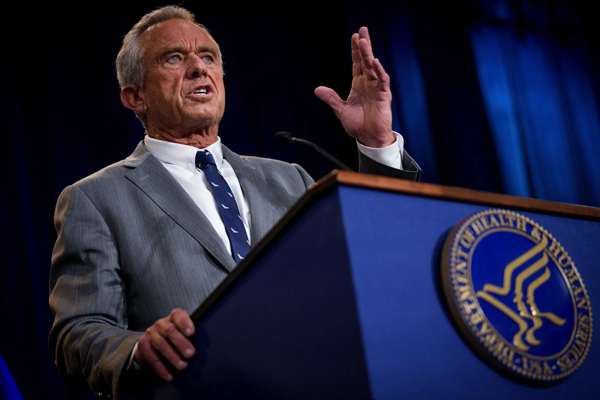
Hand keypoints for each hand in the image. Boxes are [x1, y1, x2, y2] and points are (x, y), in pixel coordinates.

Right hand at [134, 308, 194, 381]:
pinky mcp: (143, 346)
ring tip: (183, 366)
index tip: (192, 333)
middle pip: (170, 331)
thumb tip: (203, 346)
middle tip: (191, 354)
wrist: (150, 343)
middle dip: (181, 343)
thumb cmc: (174, 337)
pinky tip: (169, 376)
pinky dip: (161, 368)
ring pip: (161, 344)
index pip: (178, 315)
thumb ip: (190, 335)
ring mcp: (151, 334)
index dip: (185, 323)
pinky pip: (152, 357)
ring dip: (172, 356)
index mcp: (173, 318)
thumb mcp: (182, 332)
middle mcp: (161, 323)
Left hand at [315, 27, 393, 147]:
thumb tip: (318, 89)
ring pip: (373, 68)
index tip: (355, 36)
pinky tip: (374, 63)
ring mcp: (377, 88)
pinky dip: (379, 72)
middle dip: (364, 46)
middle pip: (366, 61)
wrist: (369, 138)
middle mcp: (368, 84)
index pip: (357, 63)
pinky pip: (382, 81)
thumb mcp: (341, 110)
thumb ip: (331, 98)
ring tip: (364, 42)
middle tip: (362, 30)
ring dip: (369, 55)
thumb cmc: (358, 125)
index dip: (356, 50)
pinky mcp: (384, 96)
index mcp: (358, 85)